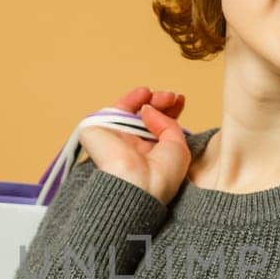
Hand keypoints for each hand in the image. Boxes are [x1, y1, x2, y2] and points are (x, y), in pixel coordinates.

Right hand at [78, 86, 190, 204]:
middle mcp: (132, 148)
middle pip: (145, 118)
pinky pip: (114, 110)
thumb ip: (168, 124)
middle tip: (172, 98)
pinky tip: (144, 93)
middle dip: (160, 104)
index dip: (169, 112)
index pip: (159, 129)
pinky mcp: (99, 131)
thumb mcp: (179, 148)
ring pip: (131, 111)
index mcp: (150, 157)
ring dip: (148, 99)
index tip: (180, 99)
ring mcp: (116, 139)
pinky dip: (130, 99)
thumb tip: (148, 109)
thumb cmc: (160, 176)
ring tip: (163, 96)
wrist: (136, 185)